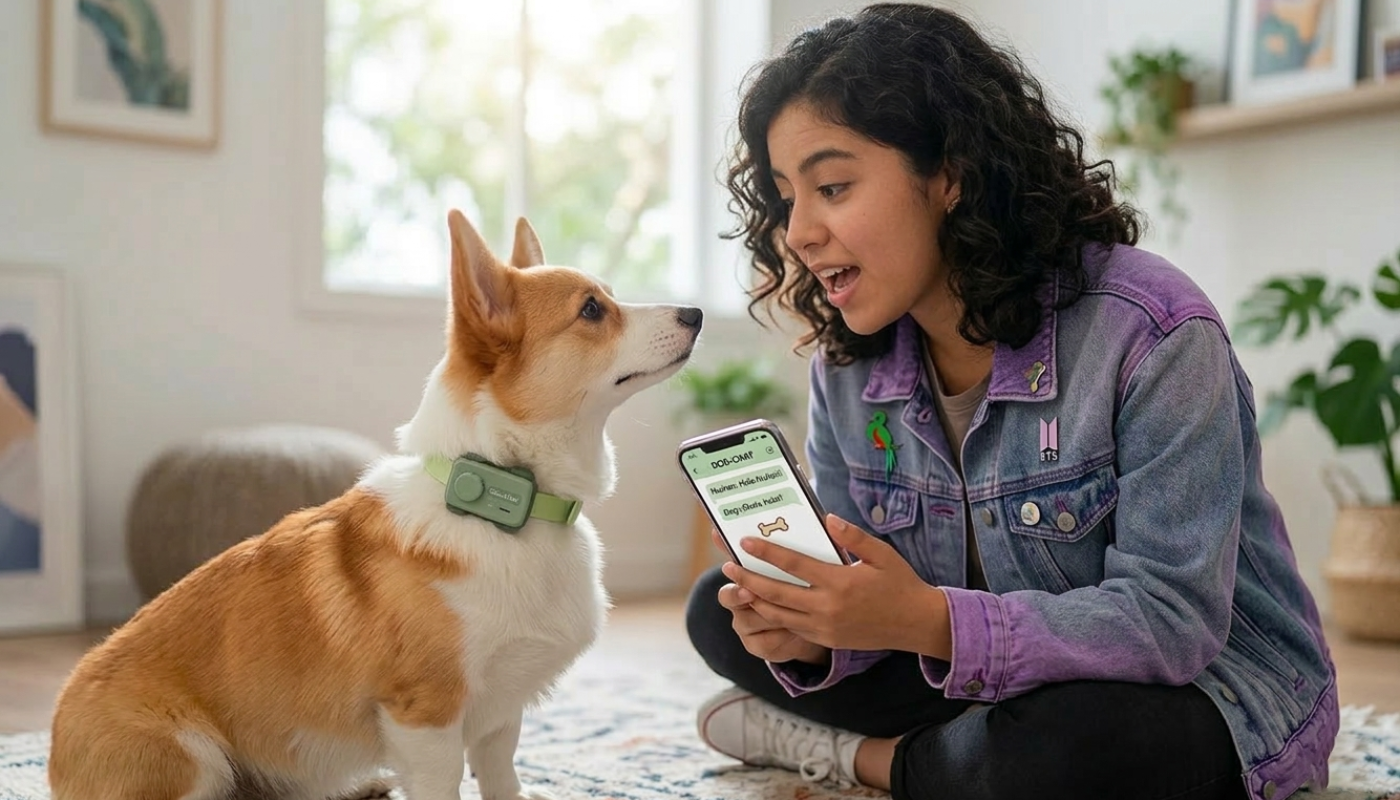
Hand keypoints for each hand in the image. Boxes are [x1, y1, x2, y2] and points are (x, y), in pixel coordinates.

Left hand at [722, 514, 952, 657]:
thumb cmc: (900, 584)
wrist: (917, 624)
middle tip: (728, 566)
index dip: (766, 553)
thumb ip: (853, 537)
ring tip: (737, 586)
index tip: (745, 543)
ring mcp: (825, 628)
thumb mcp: (882, 554)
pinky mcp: (826, 640)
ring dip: (755, 600)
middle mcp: (827, 608)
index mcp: (840, 583)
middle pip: (776, 593)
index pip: (794, 565)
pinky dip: (774, 616)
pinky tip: (762, 604)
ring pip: (779, 615)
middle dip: (748, 579)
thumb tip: (828, 518)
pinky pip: (793, 628)